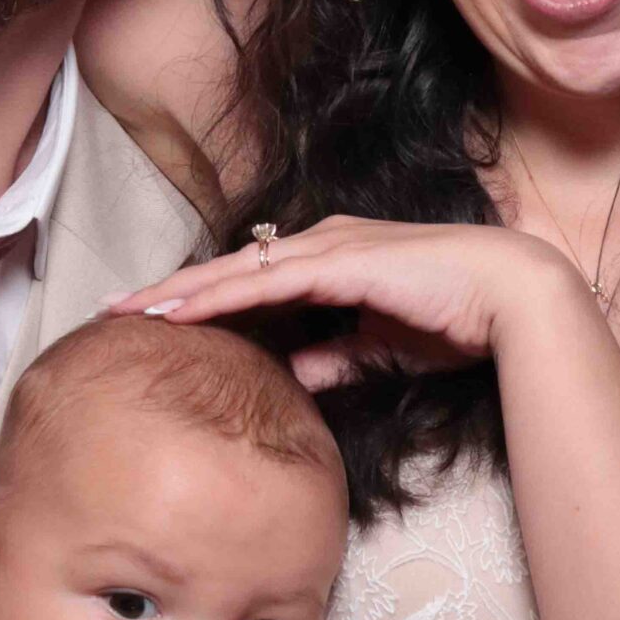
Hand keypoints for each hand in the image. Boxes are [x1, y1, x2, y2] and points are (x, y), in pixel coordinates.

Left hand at [113, 215, 586, 387]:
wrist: (508, 296)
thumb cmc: (454, 319)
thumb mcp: (380, 349)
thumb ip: (336, 359)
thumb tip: (294, 376)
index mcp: (329, 259)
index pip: (248, 280)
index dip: (197, 298)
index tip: (148, 319)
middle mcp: (320, 243)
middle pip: (227, 268)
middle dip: (168, 291)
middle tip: (111, 310)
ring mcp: (328, 247)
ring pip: (234, 270)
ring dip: (179, 292)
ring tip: (128, 312)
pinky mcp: (339, 261)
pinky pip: (264, 281)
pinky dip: (217, 295)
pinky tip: (180, 310)